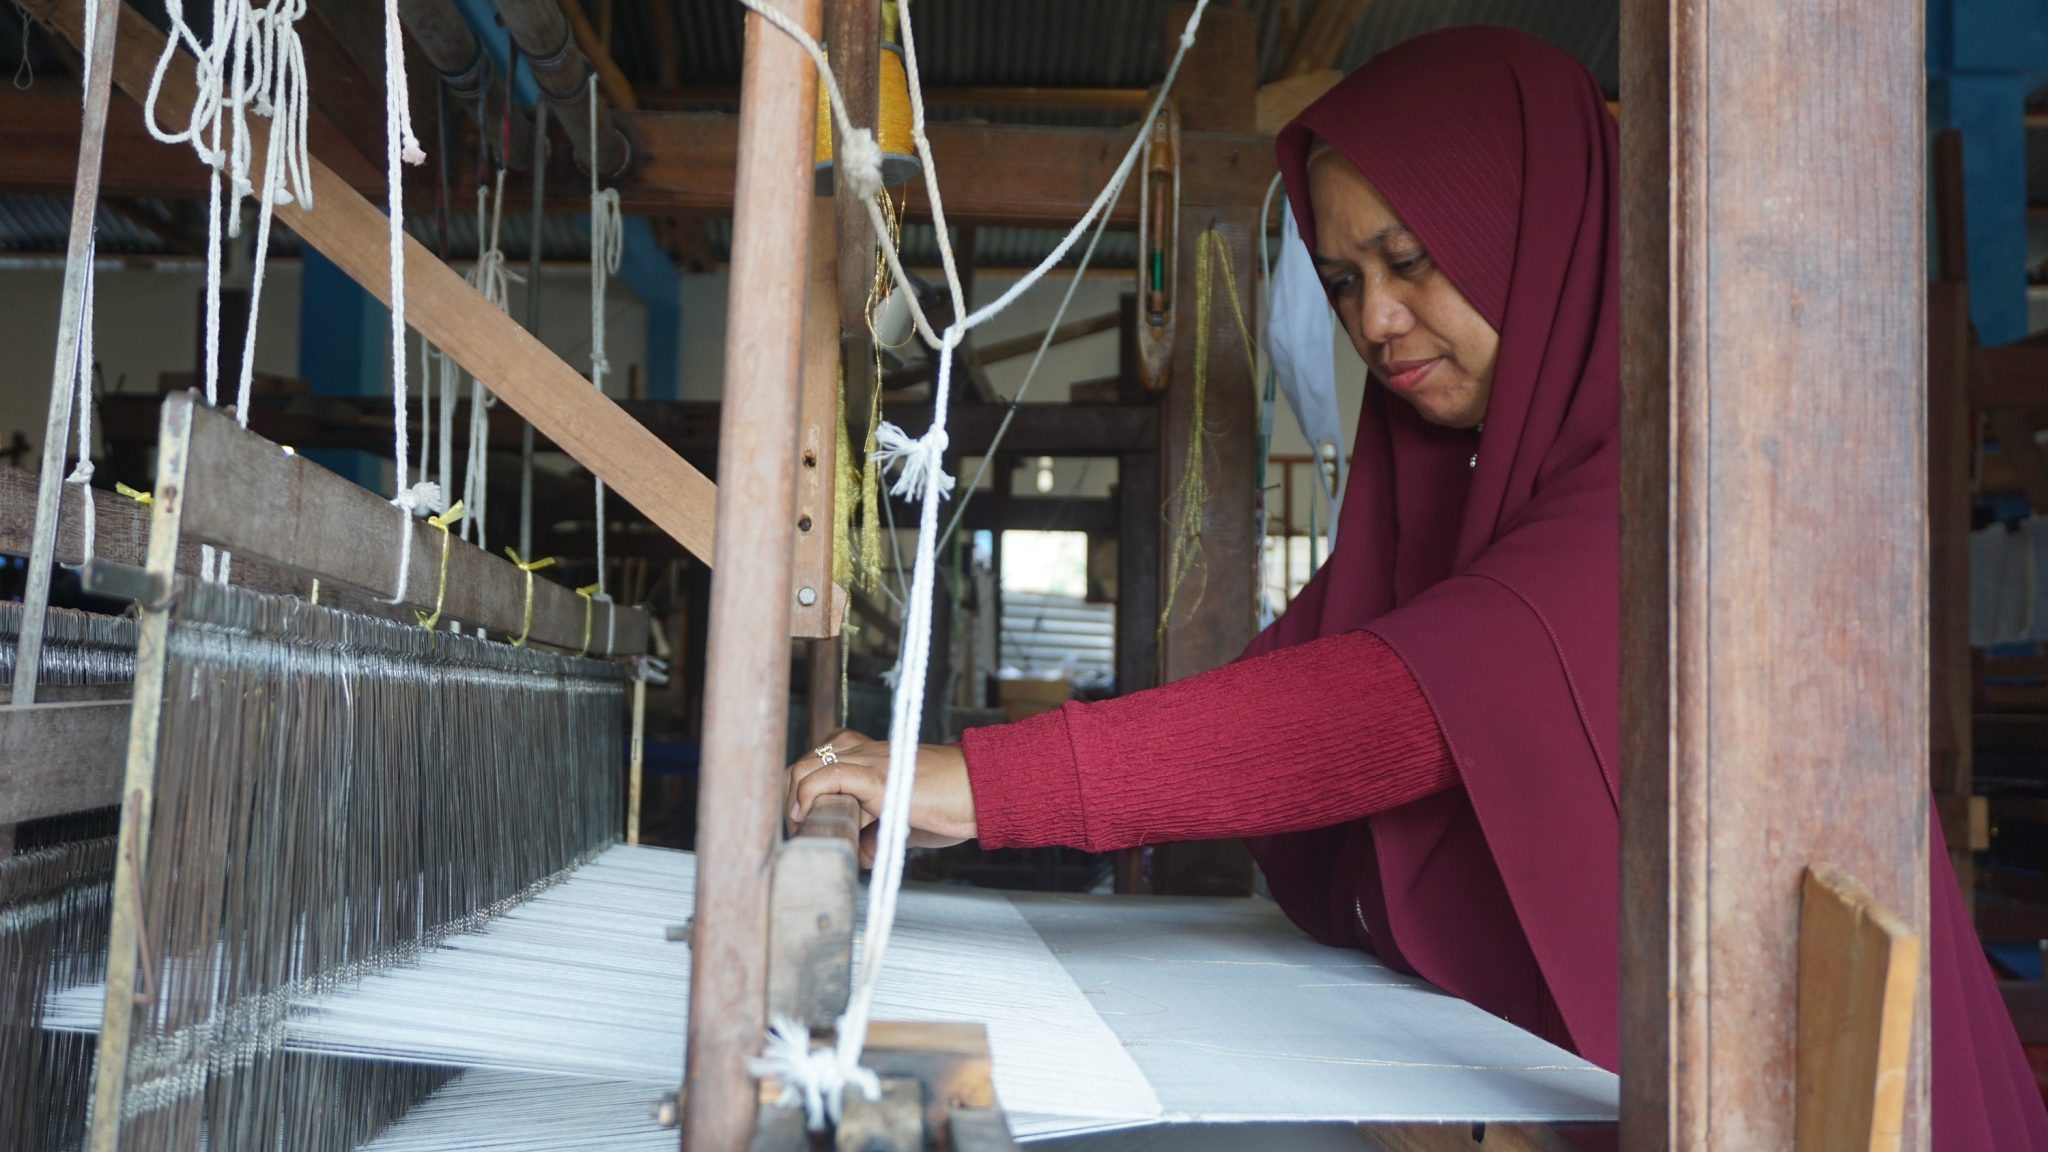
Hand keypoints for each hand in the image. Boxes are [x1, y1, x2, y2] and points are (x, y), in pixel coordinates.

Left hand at [786, 729, 976, 866]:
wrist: (982, 791)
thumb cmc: (950, 804)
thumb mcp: (904, 819)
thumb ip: (878, 831)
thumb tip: (859, 852)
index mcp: (869, 755)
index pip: (816, 761)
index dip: (799, 792)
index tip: (801, 824)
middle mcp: (865, 751)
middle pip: (805, 762)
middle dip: (789, 797)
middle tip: (799, 831)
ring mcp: (871, 760)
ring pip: (809, 765)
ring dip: (794, 799)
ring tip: (802, 828)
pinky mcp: (880, 777)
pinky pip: (831, 776)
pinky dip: (809, 794)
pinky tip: (808, 816)